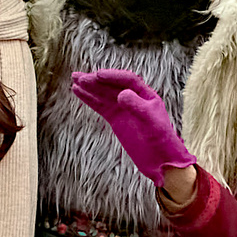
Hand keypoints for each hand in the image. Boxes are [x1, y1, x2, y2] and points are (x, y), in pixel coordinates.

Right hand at [70, 68, 195, 183]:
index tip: (97, 75)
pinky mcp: (116, 120)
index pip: (128, 80)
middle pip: (112, 85)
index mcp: (146, 95)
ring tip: (74, 80)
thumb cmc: (162, 141)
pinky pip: (100, 106)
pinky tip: (78, 92)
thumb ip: (137, 107)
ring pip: (103, 94)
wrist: (161, 161)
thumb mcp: (151, 122)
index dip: (112, 76)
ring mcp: (123, 109)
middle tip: (78, 76)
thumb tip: (121, 94)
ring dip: (89, 87)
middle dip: (95, 80)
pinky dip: (89, 99)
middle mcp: (134, 99)